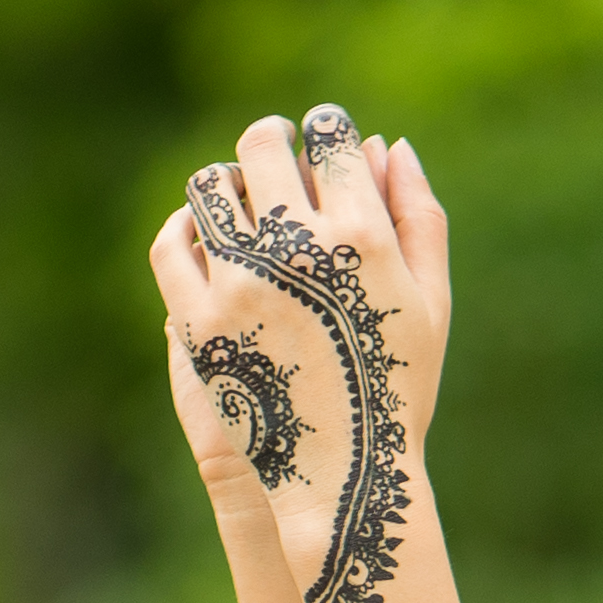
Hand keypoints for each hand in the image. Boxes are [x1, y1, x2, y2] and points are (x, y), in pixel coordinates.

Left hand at [148, 107, 451, 602]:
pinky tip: (199, 232)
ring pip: (209, 188)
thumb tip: (389, 144)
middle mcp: (295, 248)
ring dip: (224, 180)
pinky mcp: (198, 319)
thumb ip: (418, 216)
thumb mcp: (430, 301)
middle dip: (270, 139)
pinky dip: (183, 228)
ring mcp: (239, 283)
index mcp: (360, 235)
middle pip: (262, 148)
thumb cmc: (399, 387)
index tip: (321, 134)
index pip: (330, 140)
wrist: (344, 475)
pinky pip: (172, 247)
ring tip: (238, 195)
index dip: (325, 128)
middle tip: (273, 147)